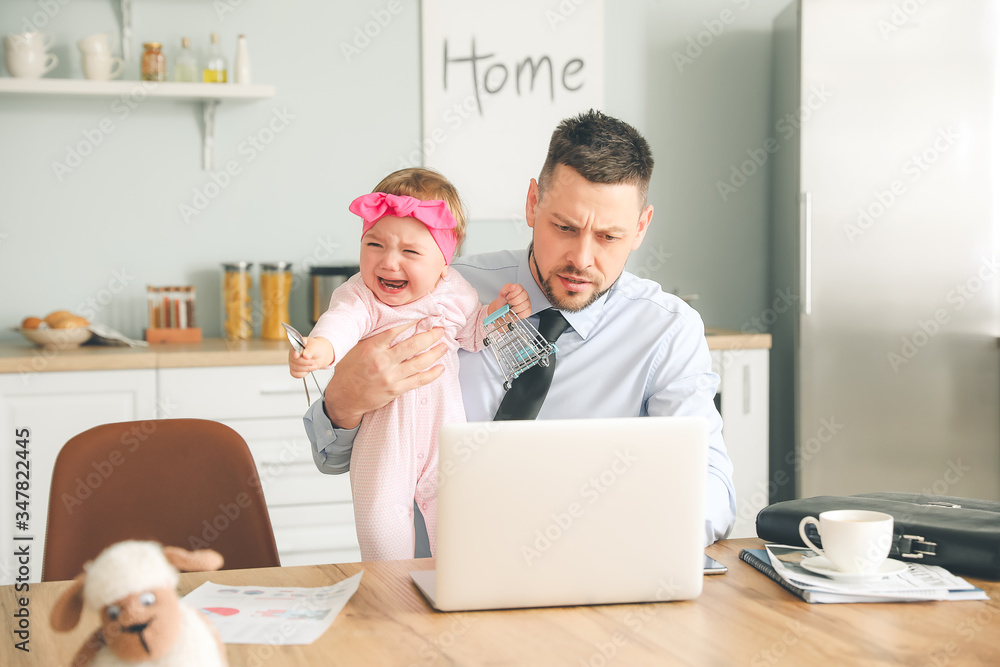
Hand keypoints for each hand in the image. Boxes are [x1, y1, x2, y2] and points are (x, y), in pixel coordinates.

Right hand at [288, 337, 332, 377]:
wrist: (319, 355)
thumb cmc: (315, 348)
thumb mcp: (315, 346)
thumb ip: (310, 350)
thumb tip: (305, 355)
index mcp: (296, 345)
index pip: (293, 349)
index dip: (295, 353)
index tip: (296, 355)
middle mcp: (293, 353)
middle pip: (295, 361)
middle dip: (306, 363)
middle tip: (313, 362)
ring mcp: (293, 362)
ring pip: (295, 369)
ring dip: (306, 368)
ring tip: (314, 365)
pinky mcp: (294, 369)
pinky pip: (295, 374)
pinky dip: (303, 374)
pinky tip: (308, 369)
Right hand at [322, 320, 447, 428]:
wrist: (343, 397)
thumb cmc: (348, 371)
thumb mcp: (355, 348)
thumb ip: (372, 338)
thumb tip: (391, 323)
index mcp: (371, 348)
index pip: (395, 330)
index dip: (412, 321)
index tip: (423, 316)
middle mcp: (382, 362)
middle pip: (412, 345)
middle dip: (430, 336)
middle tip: (440, 329)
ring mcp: (390, 377)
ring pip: (419, 363)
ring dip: (435, 353)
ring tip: (444, 346)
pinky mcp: (395, 390)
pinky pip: (418, 381)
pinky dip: (432, 374)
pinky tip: (440, 368)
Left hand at [489, 283, 530, 319]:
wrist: (502, 313)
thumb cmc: (503, 303)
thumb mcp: (502, 294)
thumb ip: (507, 287)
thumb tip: (513, 286)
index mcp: (519, 289)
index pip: (519, 288)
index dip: (512, 294)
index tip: (508, 297)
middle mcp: (524, 295)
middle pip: (522, 297)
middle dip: (513, 302)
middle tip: (510, 303)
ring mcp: (528, 303)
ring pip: (524, 305)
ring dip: (515, 309)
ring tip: (512, 308)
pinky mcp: (528, 311)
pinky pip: (526, 313)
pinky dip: (519, 314)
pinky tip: (516, 312)